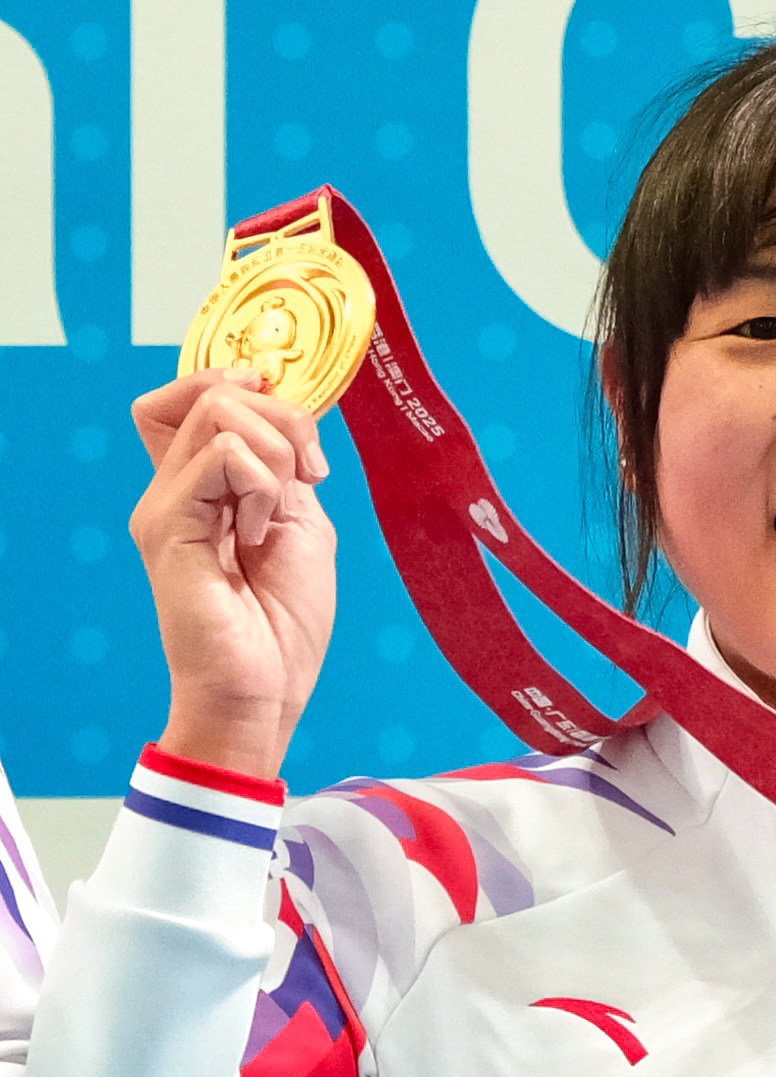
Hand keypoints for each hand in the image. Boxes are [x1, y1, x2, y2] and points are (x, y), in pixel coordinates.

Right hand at [128, 368, 338, 779]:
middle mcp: (174, 487)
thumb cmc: (283, 625)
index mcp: (206, 486)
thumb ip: (285, 469)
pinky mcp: (166, 523)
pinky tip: (258, 533)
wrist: (264, 691)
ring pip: (218, 411)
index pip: (194, 396)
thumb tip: (284, 413)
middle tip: (310, 475)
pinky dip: (261, 483)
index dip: (244, 385)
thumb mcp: (301, 526)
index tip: (301, 434)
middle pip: (213, 391)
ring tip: (274, 517)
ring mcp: (165, 503)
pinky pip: (221, 454)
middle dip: (285, 418)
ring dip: (276, 453)